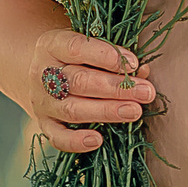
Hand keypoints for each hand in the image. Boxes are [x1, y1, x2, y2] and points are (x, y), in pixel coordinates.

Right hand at [27, 28, 156, 153]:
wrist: (41, 73)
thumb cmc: (76, 55)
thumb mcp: (89, 44)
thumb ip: (113, 55)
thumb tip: (142, 71)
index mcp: (52, 45)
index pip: (77, 48)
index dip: (106, 56)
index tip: (134, 64)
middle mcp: (42, 73)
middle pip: (79, 81)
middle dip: (115, 88)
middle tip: (145, 92)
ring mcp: (42, 101)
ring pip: (72, 109)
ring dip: (106, 111)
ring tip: (135, 111)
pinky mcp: (44, 123)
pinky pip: (57, 137)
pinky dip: (76, 141)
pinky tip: (98, 140)